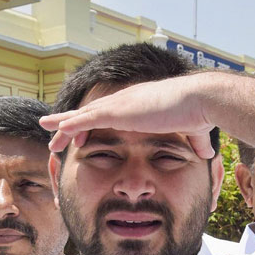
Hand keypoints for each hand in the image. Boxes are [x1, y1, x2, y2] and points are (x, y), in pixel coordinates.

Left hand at [40, 75, 215, 158]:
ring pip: (82, 115)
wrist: (198, 100)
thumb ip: (197, 142)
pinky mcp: (116, 111)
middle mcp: (125, 102)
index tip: (85, 133)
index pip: (111, 113)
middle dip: (72, 120)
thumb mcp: (195, 132)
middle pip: (91, 112)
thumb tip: (208, 153)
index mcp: (139, 106)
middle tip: (54, 126)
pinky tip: (55, 131)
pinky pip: (85, 119)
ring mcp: (119, 105)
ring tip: (46, 129)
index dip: (96, 122)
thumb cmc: (198, 113)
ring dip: (64, 123)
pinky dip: (70, 125)